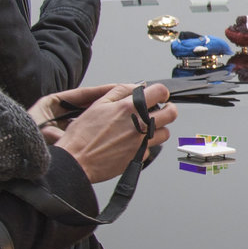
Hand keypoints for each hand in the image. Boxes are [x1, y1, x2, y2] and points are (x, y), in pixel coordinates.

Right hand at [47, 83, 175, 182]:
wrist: (76, 160)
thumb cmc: (82, 135)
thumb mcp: (98, 104)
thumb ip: (120, 92)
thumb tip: (135, 87)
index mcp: (130, 108)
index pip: (160, 92)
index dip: (161, 92)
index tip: (158, 96)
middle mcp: (140, 125)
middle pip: (171, 114)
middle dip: (168, 109)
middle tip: (161, 110)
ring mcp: (141, 142)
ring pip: (164, 133)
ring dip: (157, 129)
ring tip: (144, 128)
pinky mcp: (139, 156)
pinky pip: (149, 148)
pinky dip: (143, 145)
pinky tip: (129, 144)